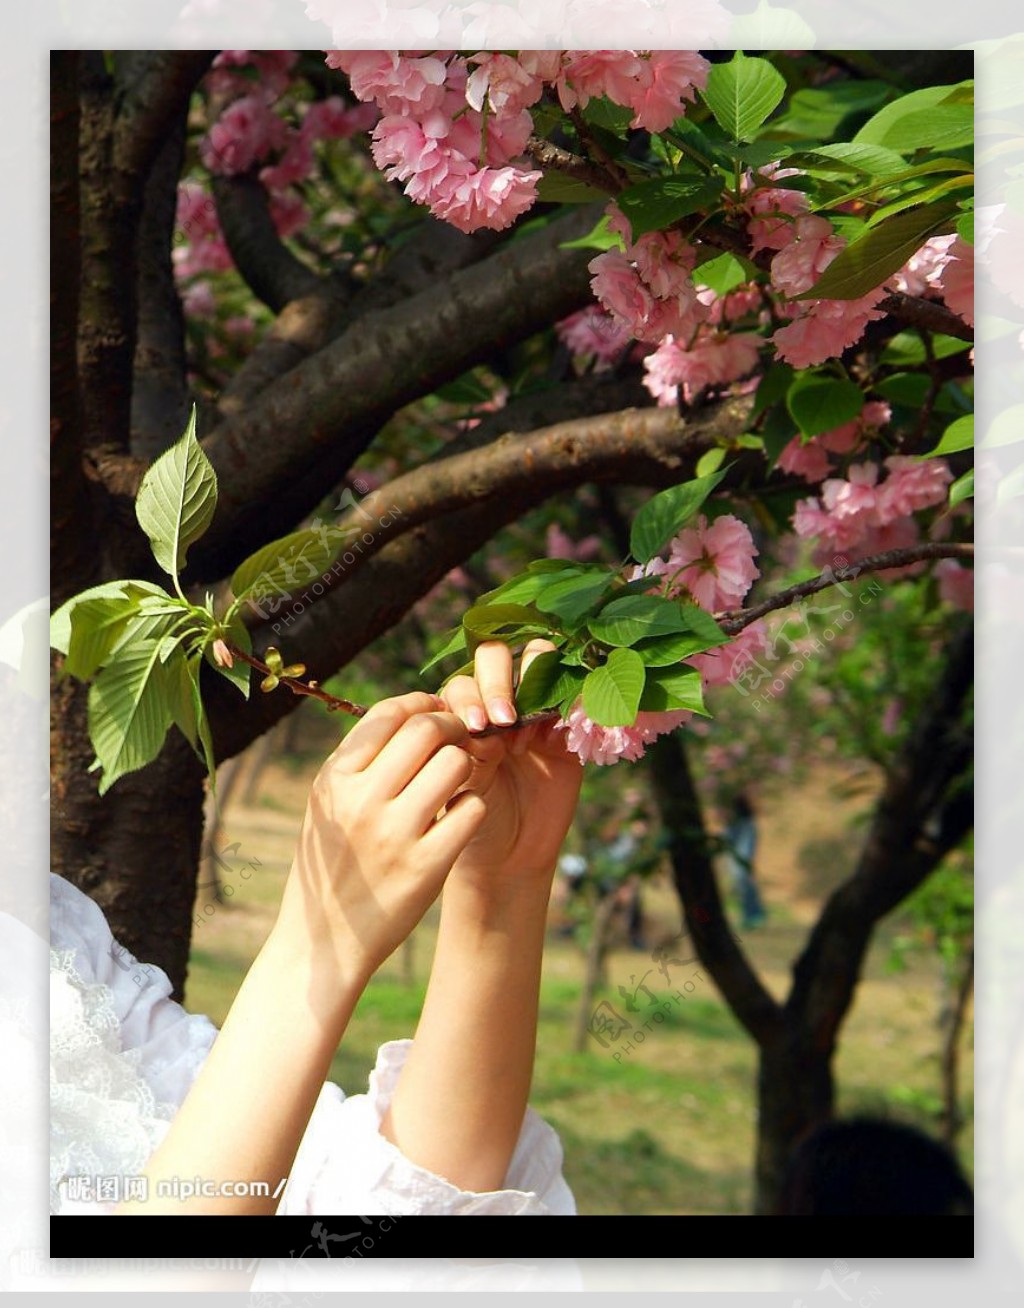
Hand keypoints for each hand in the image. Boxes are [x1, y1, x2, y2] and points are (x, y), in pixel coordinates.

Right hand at [273, 692, 486, 985]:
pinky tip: (458, 817)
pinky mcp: (426, 867)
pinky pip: (471, 810)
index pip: (389, 713)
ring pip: (455, 763)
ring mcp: (395, 834)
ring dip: (466, 765)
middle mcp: (362, 801)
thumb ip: (361, 759)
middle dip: (453, 726)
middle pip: (427, 729)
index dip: (422, 704)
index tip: (436, 712)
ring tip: (458, 781)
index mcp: (335, 779)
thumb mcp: (328, 804)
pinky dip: (471, 807)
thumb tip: (412, 711)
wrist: (323, 941)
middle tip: (460, 739)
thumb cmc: (332, 861)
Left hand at [440, 640, 582, 889]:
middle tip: (503, 721)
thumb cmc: (469, 822)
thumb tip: (485, 721)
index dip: (472, 694)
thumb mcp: (462, 784)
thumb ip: (469, 748)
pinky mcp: (567, 730)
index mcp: (459, 713)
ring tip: (528, 730)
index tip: (476, 728)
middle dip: (498, 681)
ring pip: (539, 662)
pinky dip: (573, 700)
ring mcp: (533, 712)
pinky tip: (561, 729)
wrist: (508, 858)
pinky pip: (576, 697)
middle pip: (497, 657)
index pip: (463, 678)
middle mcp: (495, 703)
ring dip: (534, 682)